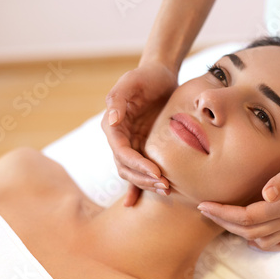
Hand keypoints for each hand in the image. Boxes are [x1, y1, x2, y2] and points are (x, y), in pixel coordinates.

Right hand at [102, 61, 177, 205]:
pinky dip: (140, 186)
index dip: (137, 165)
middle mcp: (119, 138)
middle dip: (144, 180)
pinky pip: (140, 170)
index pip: (122, 152)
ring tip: (167, 190)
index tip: (156, 173)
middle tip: (165, 186)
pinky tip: (138, 203)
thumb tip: (112, 121)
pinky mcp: (143, 148)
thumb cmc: (146, 76)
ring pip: (133, 173)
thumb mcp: (132, 81)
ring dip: (147, 184)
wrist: (161, 75)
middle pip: (126, 168)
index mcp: (113, 126)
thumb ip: (118, 99)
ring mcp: (132, 145)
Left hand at [198, 132, 279, 250]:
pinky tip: (253, 235)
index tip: (203, 205)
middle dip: (223, 222)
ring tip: (221, 219)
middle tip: (204, 210)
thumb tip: (266, 194)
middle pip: (249, 230)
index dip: (222, 213)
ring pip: (262, 239)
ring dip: (239, 233)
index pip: (246, 216)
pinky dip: (263, 243)